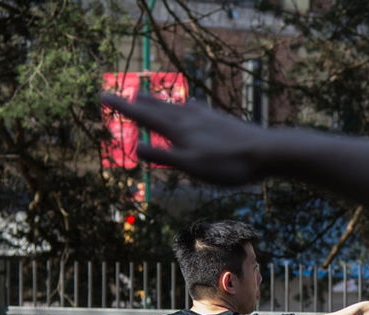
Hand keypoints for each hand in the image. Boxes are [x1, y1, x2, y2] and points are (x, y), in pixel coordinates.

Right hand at [101, 94, 270, 185]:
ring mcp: (206, 118)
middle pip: (159, 108)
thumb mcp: (191, 165)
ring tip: (147, 97)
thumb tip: (136, 148)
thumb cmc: (227, 164)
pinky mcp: (220, 121)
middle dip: (139, 104)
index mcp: (179, 129)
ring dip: (159, 103)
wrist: (265, 152)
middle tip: (122, 95)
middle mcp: (190, 118)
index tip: (103, 96)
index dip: (123, 108)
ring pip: (176, 107)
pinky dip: (184, 106)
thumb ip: (164, 156)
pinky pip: (195, 110)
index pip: (144, 117)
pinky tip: (191, 104)